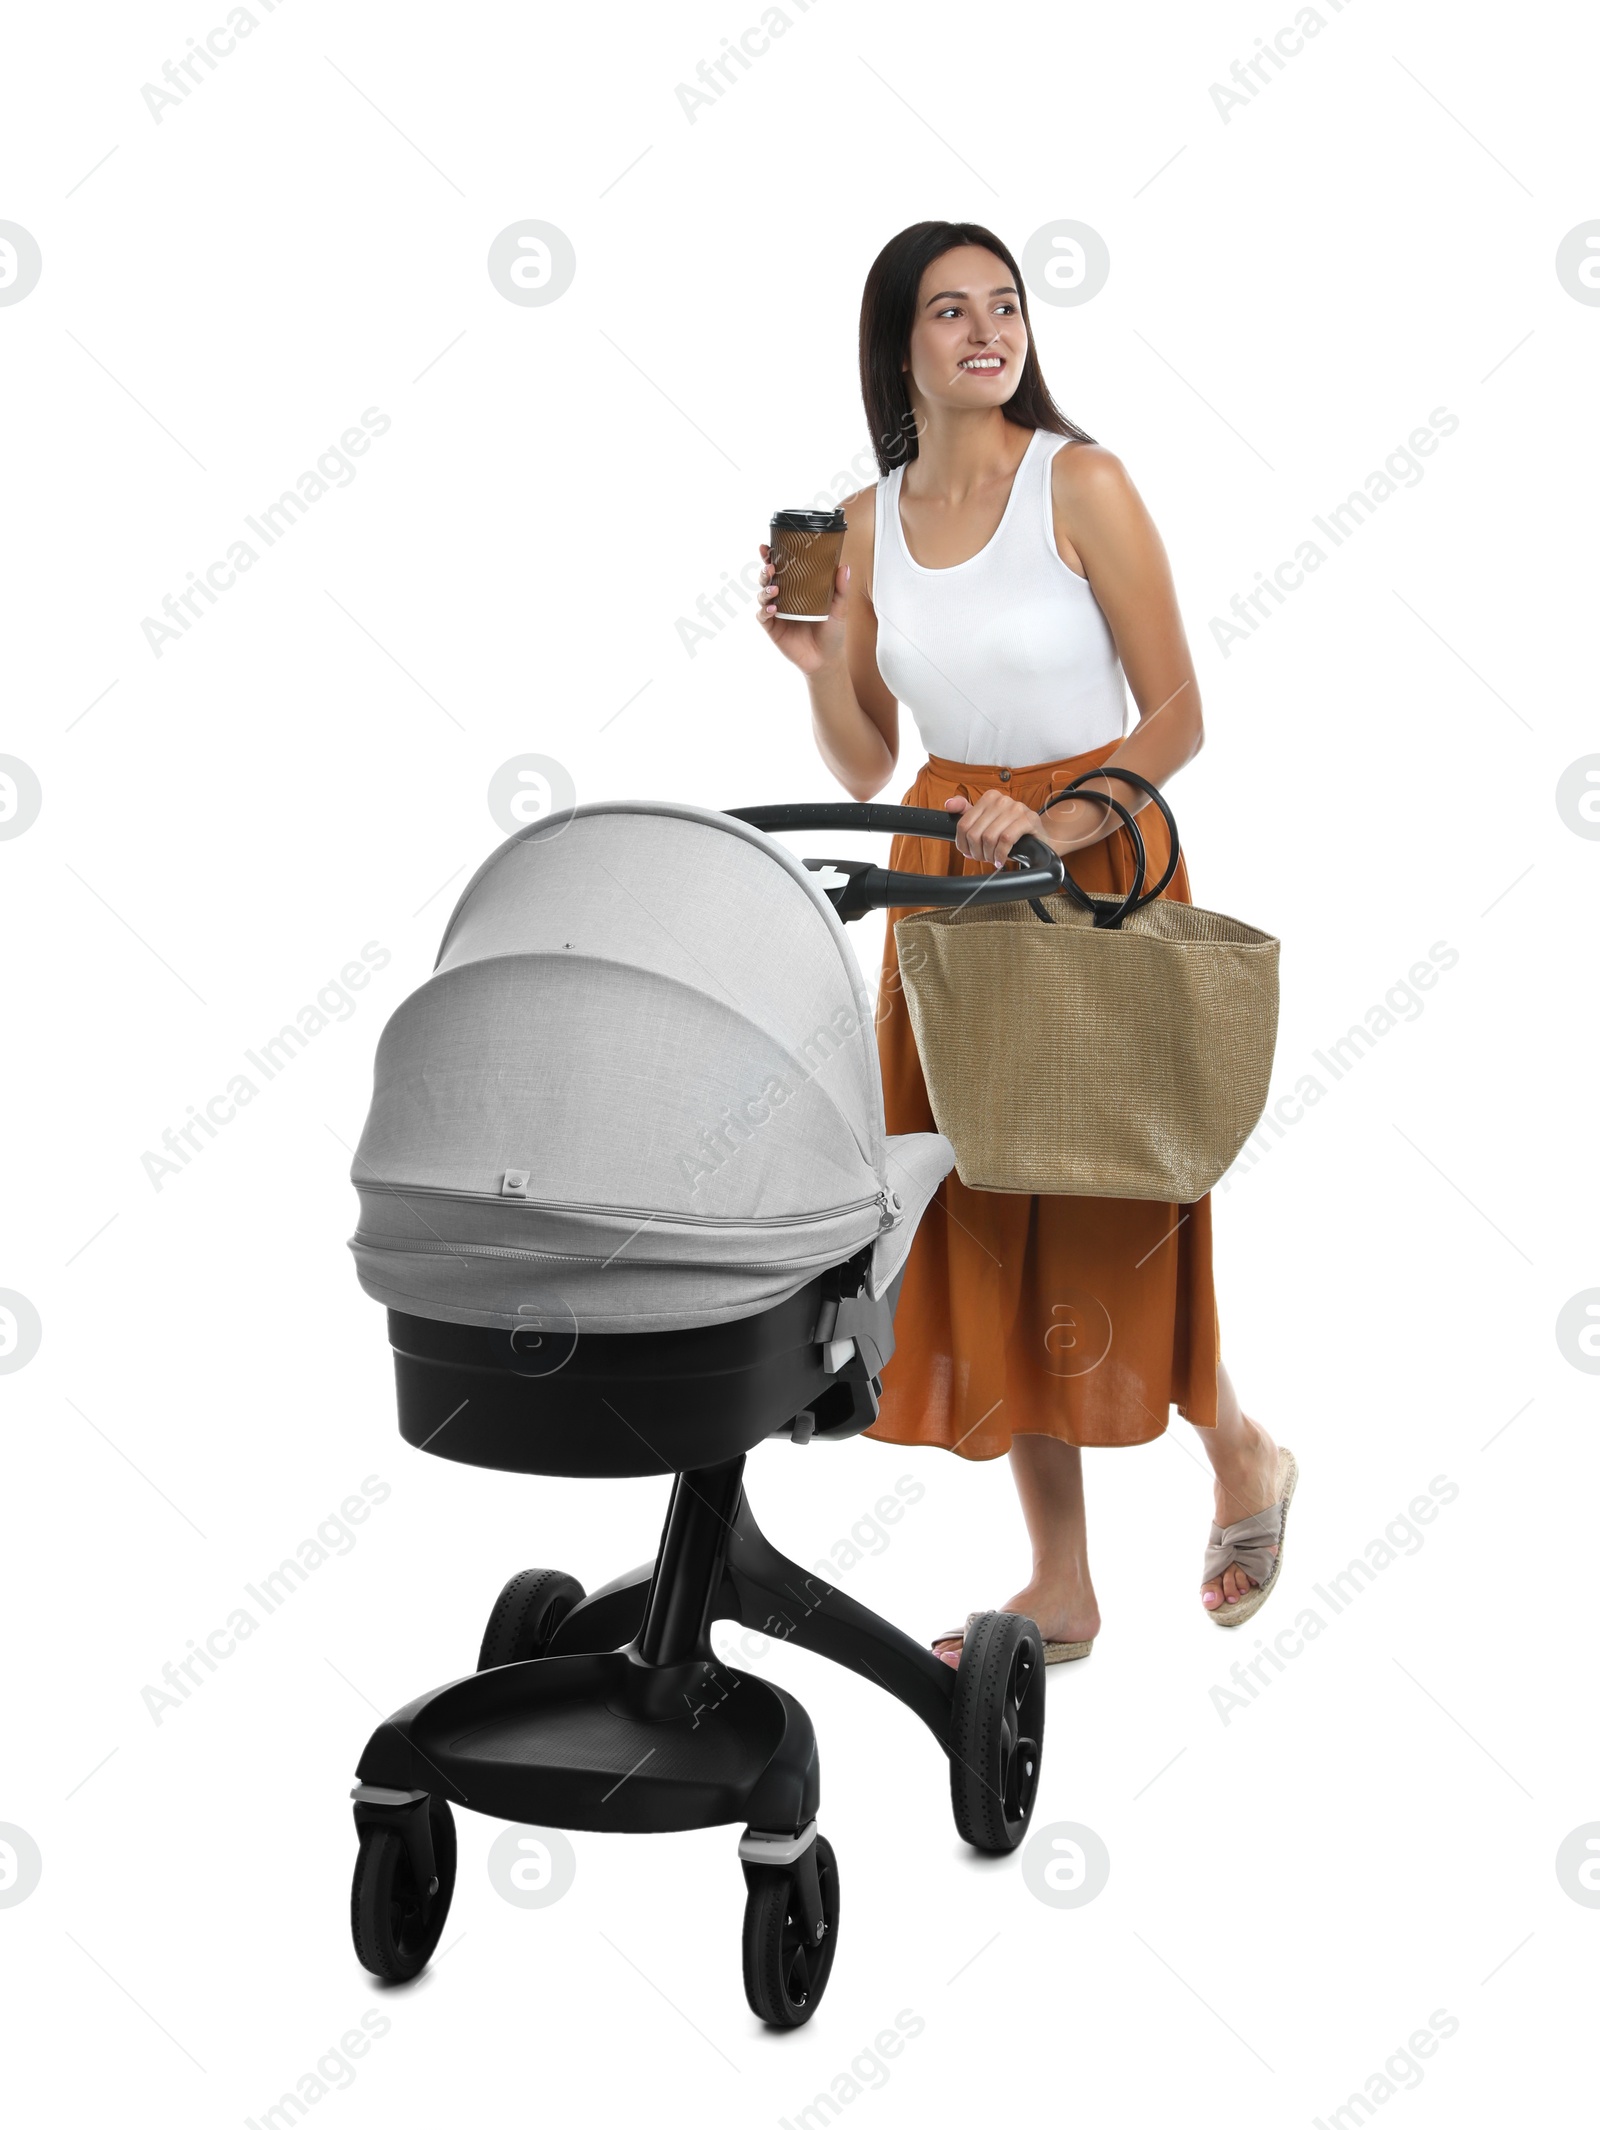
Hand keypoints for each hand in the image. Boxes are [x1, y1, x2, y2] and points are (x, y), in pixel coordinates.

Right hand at [755, 543, 848, 675]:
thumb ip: (841, 589)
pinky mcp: (772, 628)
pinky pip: (762, 616)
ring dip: (765, 588)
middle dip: (765, 569)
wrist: (826, 660)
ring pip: (762, 594)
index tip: (768, 546)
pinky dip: (765, 610)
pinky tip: (773, 608)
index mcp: (797, 588)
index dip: (772, 556)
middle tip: (770, 566)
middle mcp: (784, 597)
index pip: (782, 568)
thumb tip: (844, 567)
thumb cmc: (832, 633)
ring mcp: (776, 612)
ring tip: (774, 588)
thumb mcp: (839, 609)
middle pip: (768, 578)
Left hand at [943, 790, 1052, 867]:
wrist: (1039, 837)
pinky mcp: (1029, 820)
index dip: (963, 843)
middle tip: (984, 858)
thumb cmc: (1011, 831)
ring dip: (989, 855)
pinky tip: (1001, 859)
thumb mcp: (988, 822)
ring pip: (989, 837)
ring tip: (993, 859)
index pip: (964, 824)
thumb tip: (949, 804)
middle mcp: (1002, 800)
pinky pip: (1005, 840)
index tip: (969, 852)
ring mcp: (1016, 808)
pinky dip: (1000, 854)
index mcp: (989, 798)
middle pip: (975, 833)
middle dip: (977, 852)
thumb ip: (968, 813)